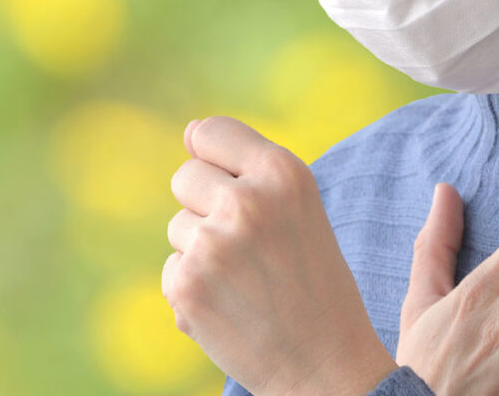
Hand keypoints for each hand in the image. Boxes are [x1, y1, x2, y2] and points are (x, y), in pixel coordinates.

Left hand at [161, 116, 396, 395]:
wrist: (326, 366)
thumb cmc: (314, 283)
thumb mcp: (298, 208)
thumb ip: (247, 167)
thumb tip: (188, 131)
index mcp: (283, 173)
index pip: (211, 131)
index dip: (214, 157)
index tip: (230, 183)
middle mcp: (246, 201)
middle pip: (185, 176)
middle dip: (204, 207)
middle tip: (248, 246)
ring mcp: (212, 243)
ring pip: (178, 226)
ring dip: (200, 251)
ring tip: (246, 281)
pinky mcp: (186, 283)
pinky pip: (172, 268)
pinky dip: (193, 289)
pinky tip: (229, 307)